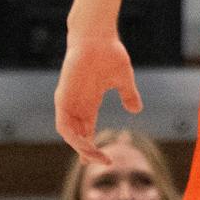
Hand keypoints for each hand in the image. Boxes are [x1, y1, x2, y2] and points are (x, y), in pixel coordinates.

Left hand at [55, 34, 141, 162]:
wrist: (97, 38)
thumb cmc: (110, 54)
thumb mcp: (123, 79)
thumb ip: (128, 95)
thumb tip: (137, 110)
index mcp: (89, 103)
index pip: (88, 131)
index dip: (94, 147)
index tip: (106, 159)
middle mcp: (77, 106)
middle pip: (79, 137)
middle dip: (88, 152)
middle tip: (103, 162)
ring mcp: (68, 103)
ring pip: (70, 134)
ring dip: (81, 147)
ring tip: (94, 156)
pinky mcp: (62, 98)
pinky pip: (63, 124)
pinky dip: (72, 136)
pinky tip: (84, 143)